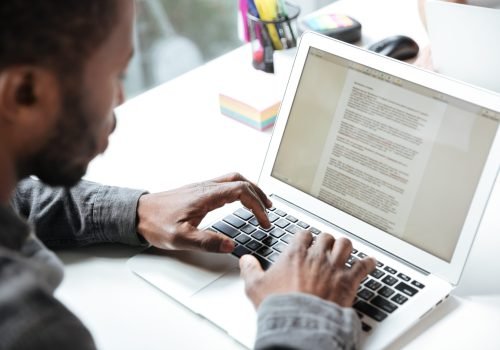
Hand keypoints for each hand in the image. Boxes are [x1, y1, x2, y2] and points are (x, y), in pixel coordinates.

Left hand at [136, 172, 271, 252]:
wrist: (137, 213)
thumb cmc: (155, 223)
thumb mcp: (180, 238)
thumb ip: (206, 242)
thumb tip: (230, 245)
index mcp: (206, 195)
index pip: (241, 191)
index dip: (257, 205)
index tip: (263, 221)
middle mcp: (206, 187)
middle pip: (241, 180)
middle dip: (259, 194)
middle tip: (269, 209)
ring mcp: (202, 187)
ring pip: (233, 180)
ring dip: (249, 189)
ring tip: (260, 203)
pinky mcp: (197, 192)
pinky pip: (225, 184)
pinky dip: (239, 190)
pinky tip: (238, 201)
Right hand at [240, 231, 375, 307]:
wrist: (300, 322)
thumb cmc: (280, 306)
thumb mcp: (255, 287)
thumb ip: (250, 270)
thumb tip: (245, 260)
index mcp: (295, 254)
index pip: (303, 234)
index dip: (306, 236)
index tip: (306, 240)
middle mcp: (316, 256)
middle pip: (326, 237)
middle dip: (326, 241)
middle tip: (325, 246)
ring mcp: (334, 267)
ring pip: (345, 245)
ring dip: (345, 247)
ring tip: (345, 249)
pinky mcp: (349, 281)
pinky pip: (363, 266)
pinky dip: (368, 263)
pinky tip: (370, 263)